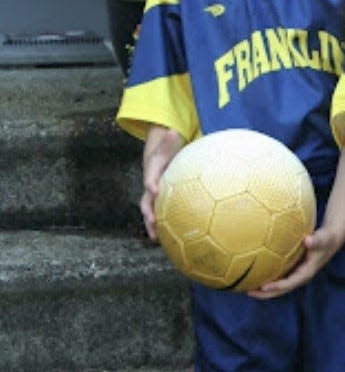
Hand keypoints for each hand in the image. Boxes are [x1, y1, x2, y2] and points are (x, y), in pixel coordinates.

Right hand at [140, 127, 184, 241]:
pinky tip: (171, 240)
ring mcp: (153, 197)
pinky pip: (160, 216)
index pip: (150, 177)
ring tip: (155, 239)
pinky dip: (162, 227)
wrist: (158, 161)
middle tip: (152, 220)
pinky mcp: (159, 203)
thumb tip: (172, 131)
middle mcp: (150, 187)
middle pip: (145, 201)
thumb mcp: (167, 145)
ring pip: (150, 213)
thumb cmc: (165, 153)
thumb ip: (169, 140)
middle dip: (147, 211)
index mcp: (152, 172)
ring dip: (151, 226)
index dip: (151, 183)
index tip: (154, 190)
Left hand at [249, 222, 344, 298]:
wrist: (330, 240)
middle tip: (248, 292)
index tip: (263, 287)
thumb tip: (308, 240)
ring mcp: (295, 274)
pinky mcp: (292, 269)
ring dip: (263, 289)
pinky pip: (277, 277)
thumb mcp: (323, 239)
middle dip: (265, 294)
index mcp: (305, 273)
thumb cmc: (325, 238)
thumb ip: (316, 240)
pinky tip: (253, 274)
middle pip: (280, 290)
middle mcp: (299, 277)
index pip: (289, 283)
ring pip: (277, 286)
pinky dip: (266, 278)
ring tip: (245, 288)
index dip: (276, 286)